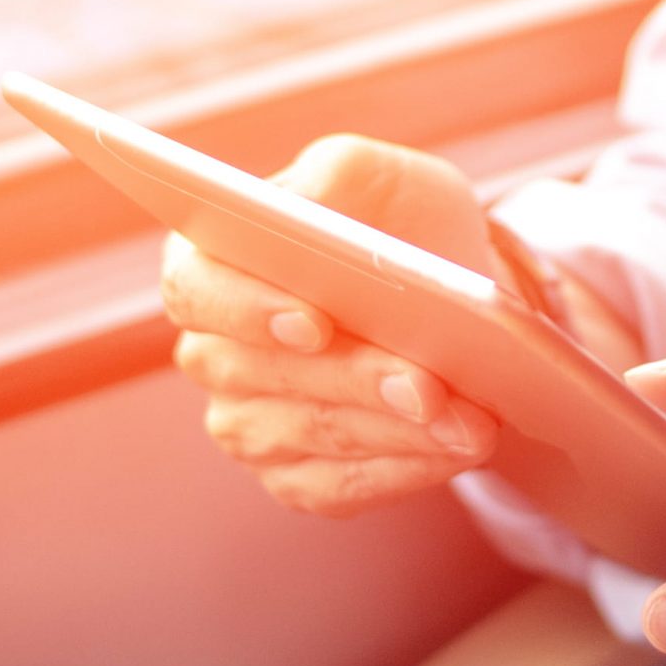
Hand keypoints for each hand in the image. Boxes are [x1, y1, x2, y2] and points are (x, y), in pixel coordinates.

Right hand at [163, 134, 502, 516]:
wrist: (462, 303)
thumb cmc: (406, 230)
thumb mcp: (381, 178)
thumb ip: (338, 180)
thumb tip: (313, 220)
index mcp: (211, 263)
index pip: (194, 289)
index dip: (245, 308)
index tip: (315, 322)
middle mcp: (215, 351)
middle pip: (258, 374)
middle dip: (353, 380)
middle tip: (427, 385)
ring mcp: (248, 422)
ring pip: (309, 434)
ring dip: (394, 430)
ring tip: (470, 421)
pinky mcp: (295, 477)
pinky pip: (337, 487)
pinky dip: (403, 469)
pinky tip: (453, 450)